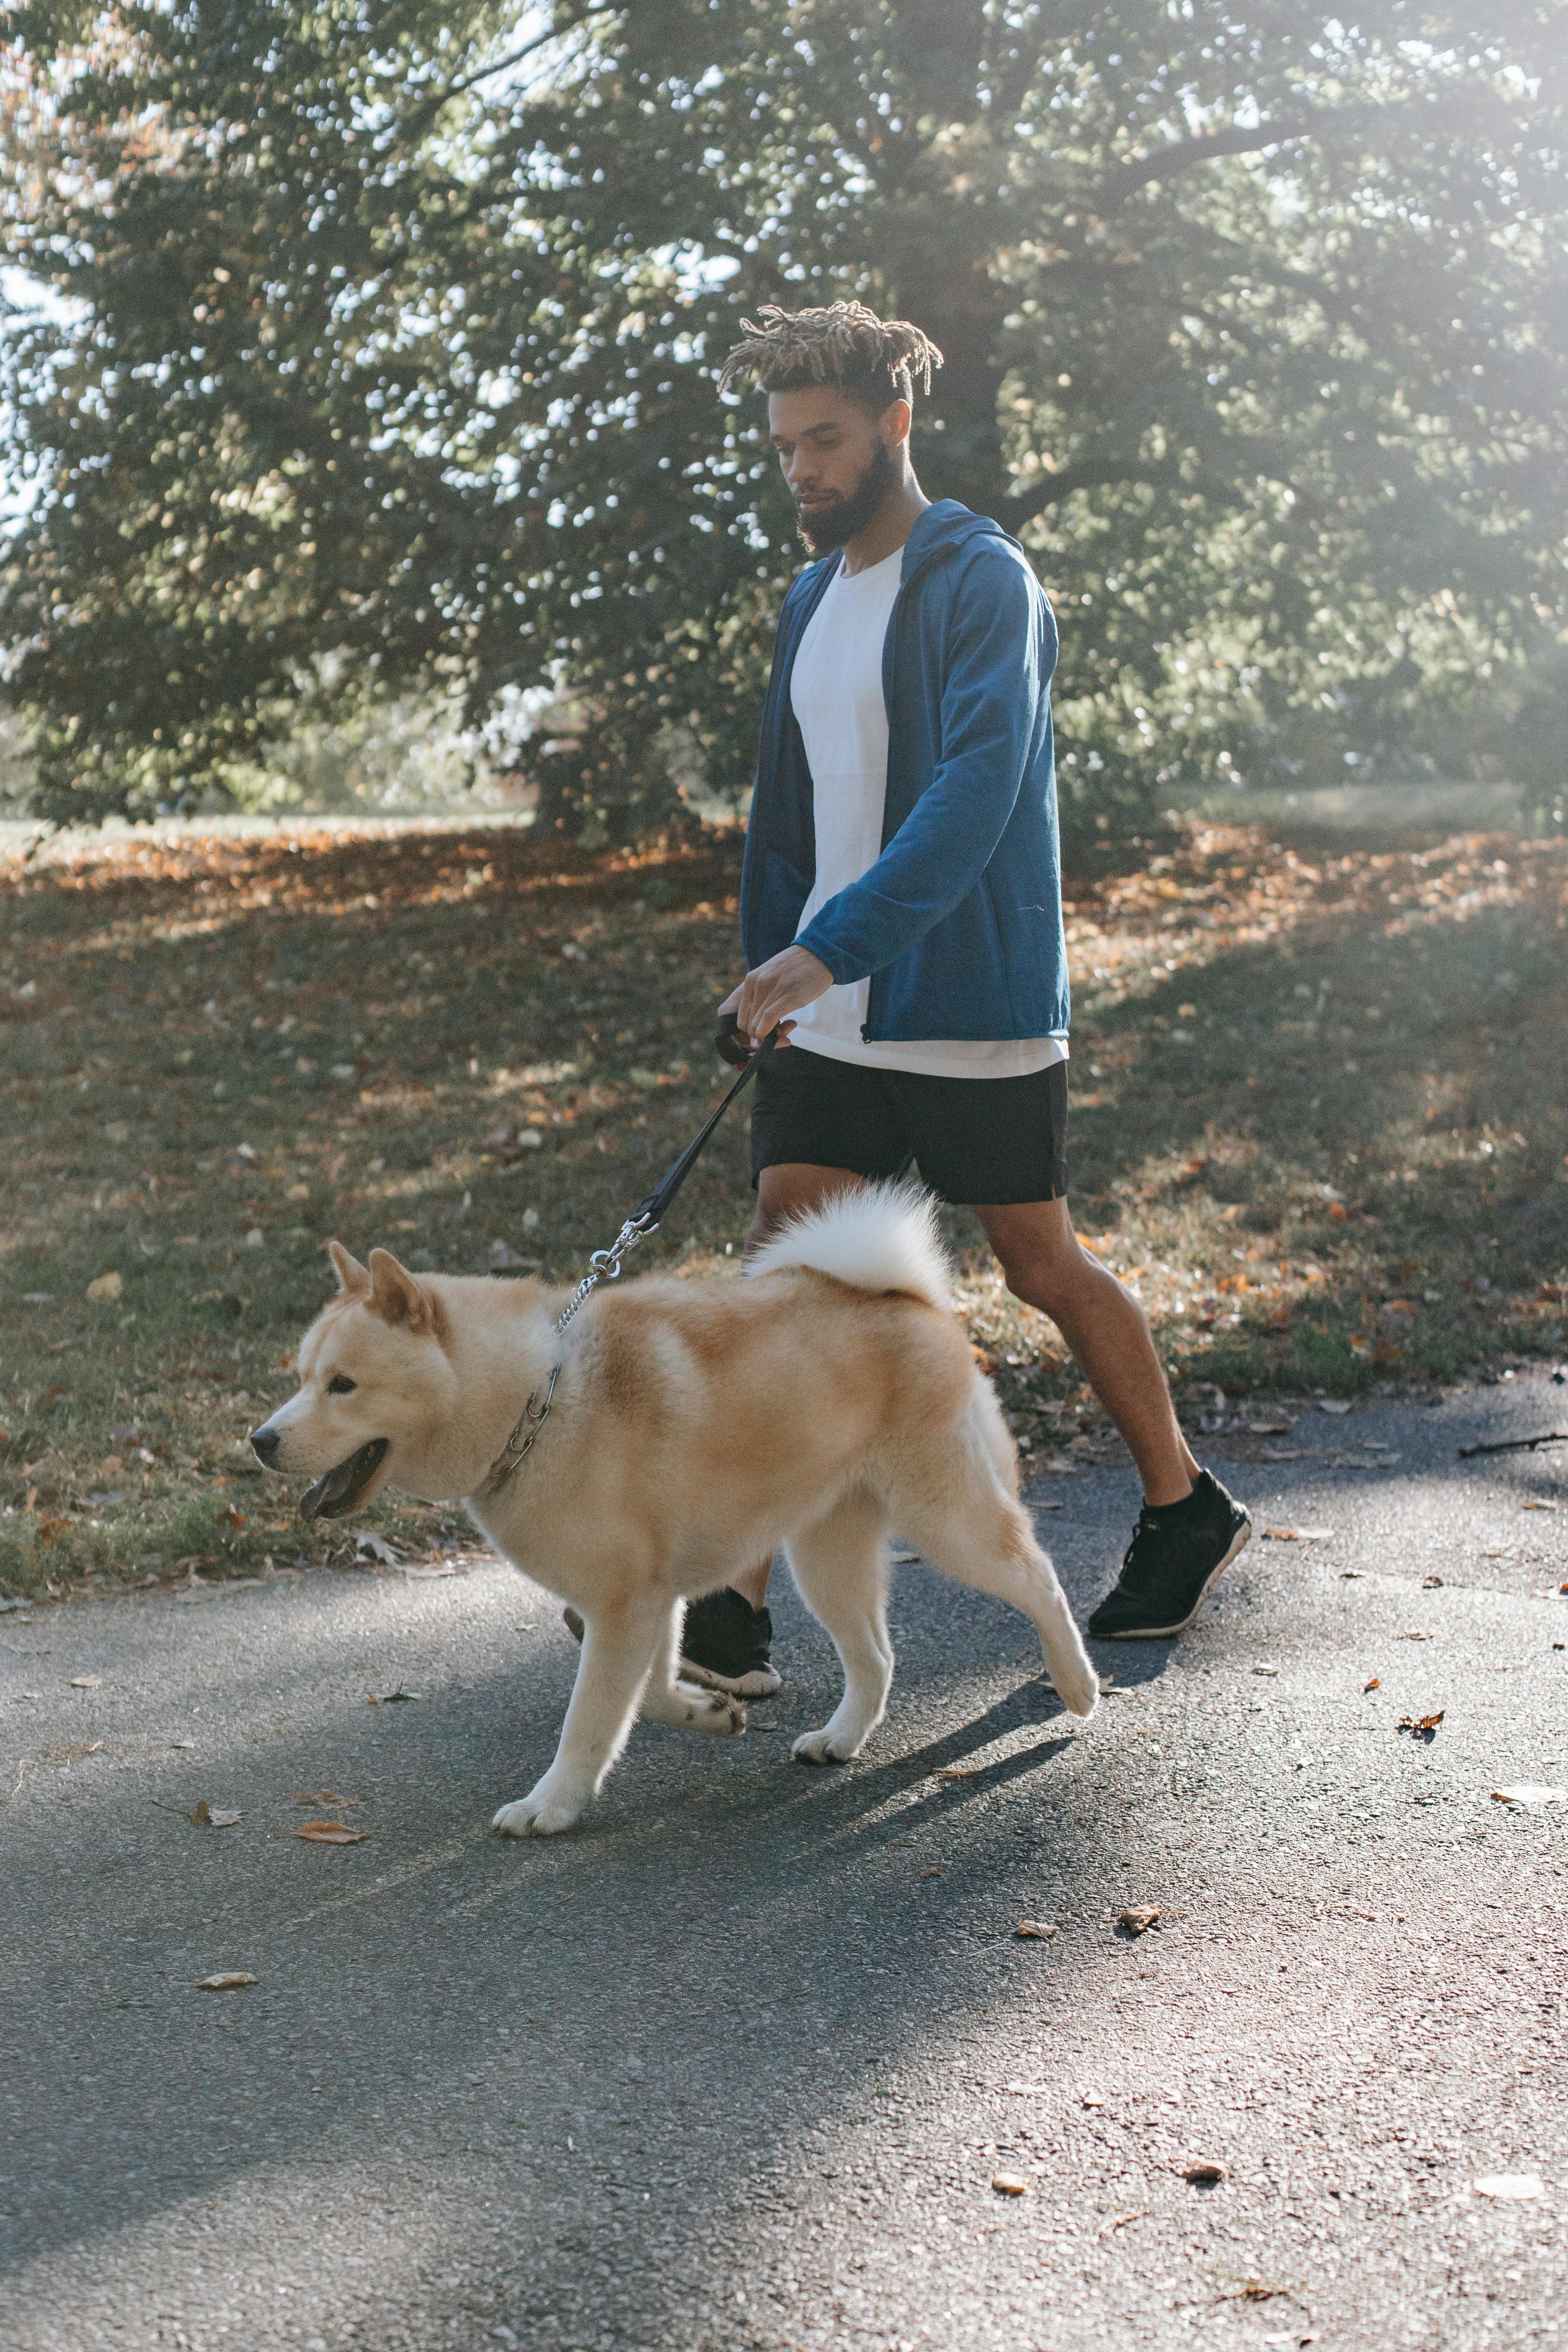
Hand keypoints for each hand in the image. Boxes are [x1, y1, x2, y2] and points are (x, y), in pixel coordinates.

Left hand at [718, 944, 834, 1051]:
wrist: (819, 955)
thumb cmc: (796, 969)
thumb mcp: (770, 977)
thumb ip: (761, 995)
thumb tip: (757, 1021)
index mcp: (751, 980)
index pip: (740, 1017)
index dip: (751, 1031)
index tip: (764, 1033)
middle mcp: (757, 983)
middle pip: (748, 1023)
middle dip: (759, 1036)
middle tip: (777, 1034)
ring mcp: (772, 989)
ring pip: (757, 1024)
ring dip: (768, 1036)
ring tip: (784, 1031)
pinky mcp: (789, 996)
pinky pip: (769, 1018)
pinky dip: (769, 1031)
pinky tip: (779, 1034)